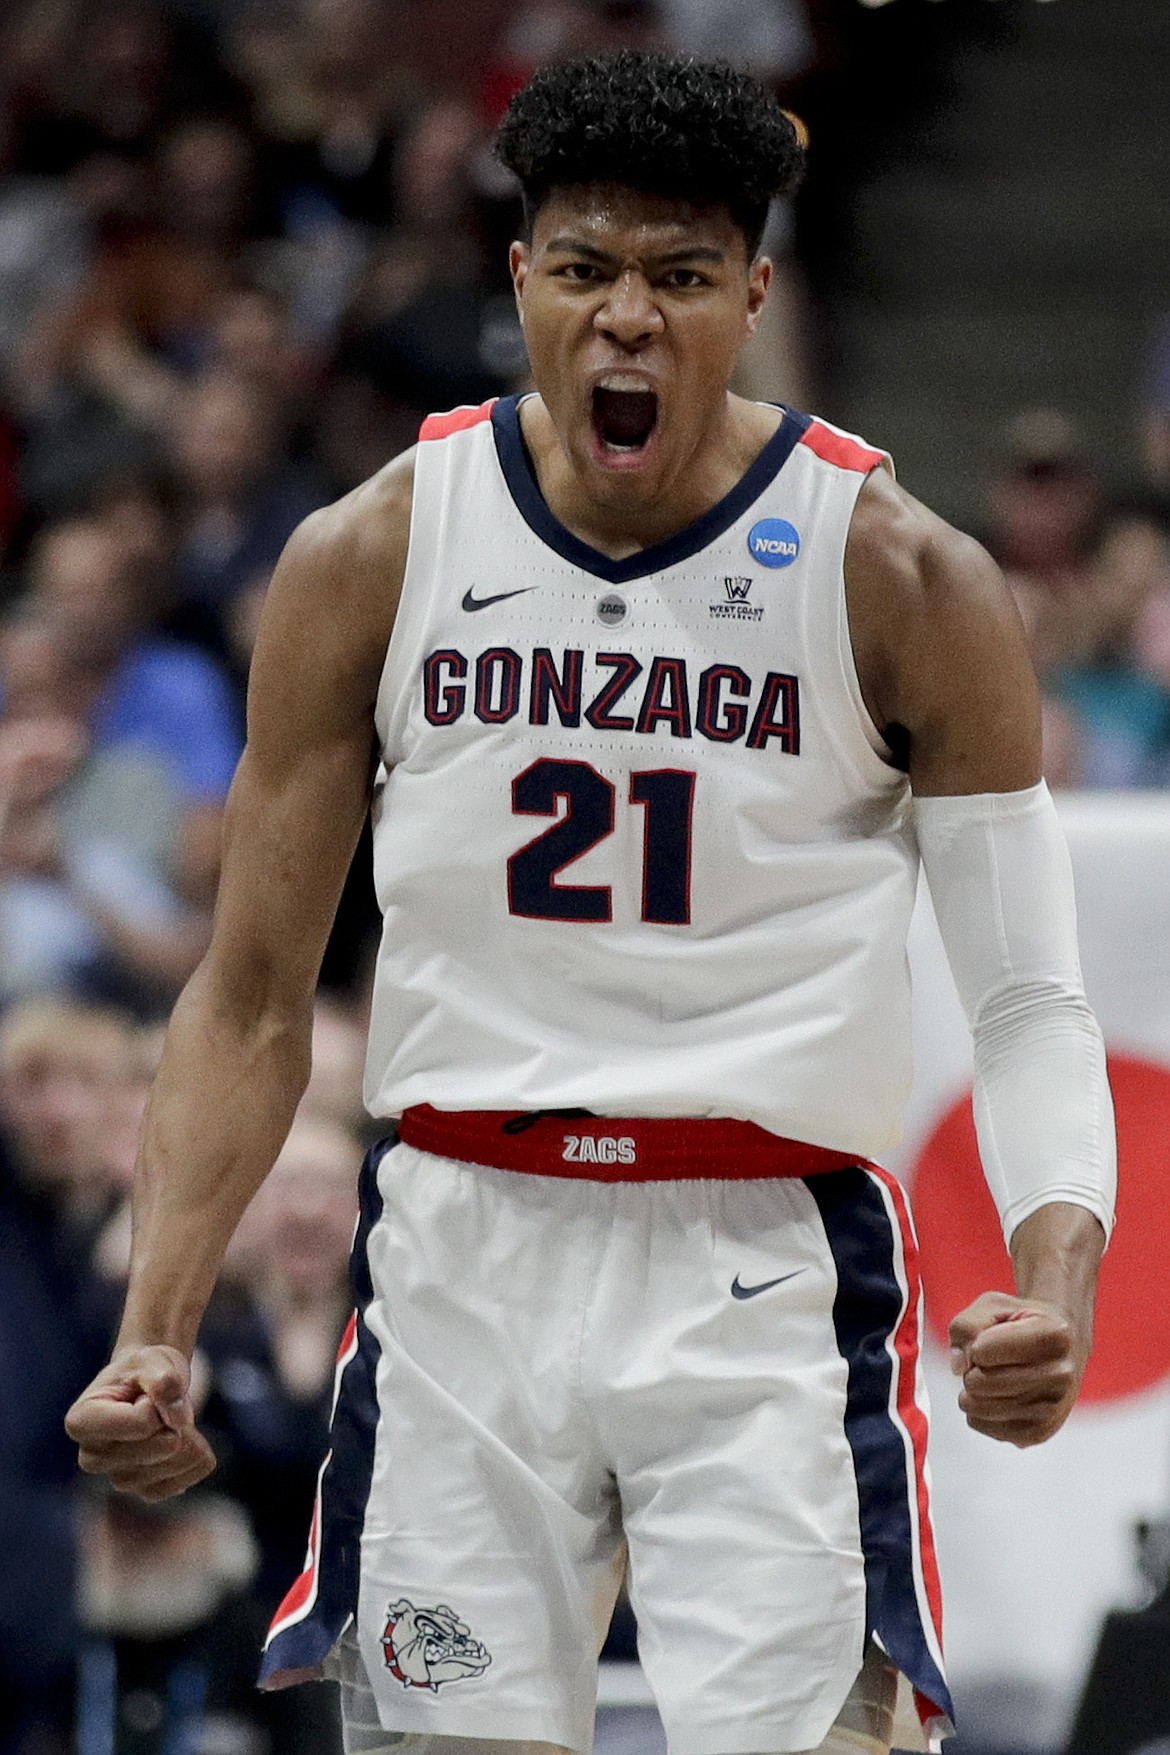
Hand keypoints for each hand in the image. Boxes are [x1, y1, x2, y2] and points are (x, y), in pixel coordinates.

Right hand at [65, 1345, 216, 1501]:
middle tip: (163, 1406)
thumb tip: (179, 1421)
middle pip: (163, 1446)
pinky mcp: (141, 1490)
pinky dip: (196, 1459)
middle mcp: (91, 1458)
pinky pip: (182, 1481)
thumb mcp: (153, 1360)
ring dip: (190, 1437)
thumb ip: (164, 1381)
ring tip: (172, 1419)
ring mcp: (116, 1479)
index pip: (143, 1423)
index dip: (159, 1401)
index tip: (146, 1393)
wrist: (147, 1384)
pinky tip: (189, 1441)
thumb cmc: (144, 1369)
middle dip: (176, 1420)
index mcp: (82, 1422)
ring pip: (174, 1464)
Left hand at [949, 1290, 1084, 1447]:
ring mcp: (1052, 1410)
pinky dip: (978, 1409)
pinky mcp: (1038, 1434)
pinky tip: (1001, 1395)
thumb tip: (958, 1368)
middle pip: (977, 1383)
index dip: (976, 1342)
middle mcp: (1061, 1375)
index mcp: (1055, 1335)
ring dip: (973, 1389)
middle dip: (972, 1368)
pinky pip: (978, 1423)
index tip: (994, 1337)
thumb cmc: (1020, 1324)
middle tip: (992, 1360)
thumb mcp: (992, 1305)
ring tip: (997, 1376)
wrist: (1061, 1349)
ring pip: (974, 1406)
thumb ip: (966, 1326)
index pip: (981, 1350)